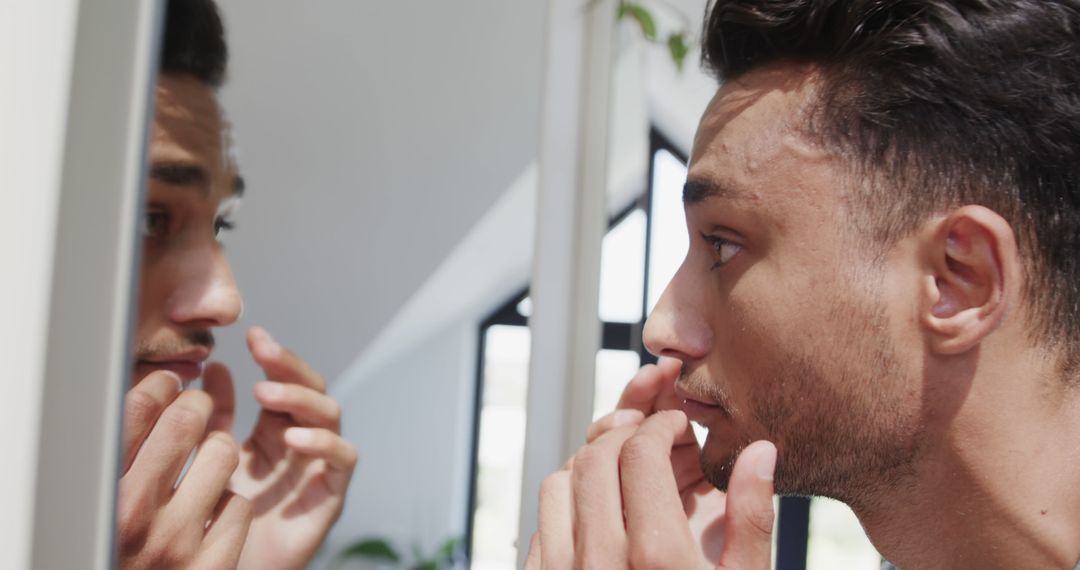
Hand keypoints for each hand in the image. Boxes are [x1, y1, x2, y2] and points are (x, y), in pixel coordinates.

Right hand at [118, 370, 251, 568]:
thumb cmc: (109, 545)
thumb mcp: (98, 495)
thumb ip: (120, 450)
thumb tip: (149, 389)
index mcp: (102, 490)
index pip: (137, 410)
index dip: (162, 385)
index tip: (171, 383)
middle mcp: (135, 514)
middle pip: (186, 422)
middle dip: (197, 405)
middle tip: (197, 408)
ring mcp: (178, 541)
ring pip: (223, 455)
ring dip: (219, 451)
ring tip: (207, 460)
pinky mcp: (212, 564)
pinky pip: (239, 506)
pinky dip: (230, 503)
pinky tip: (214, 509)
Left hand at [204, 327, 357, 569]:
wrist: (231, 566)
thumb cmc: (223, 518)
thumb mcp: (214, 456)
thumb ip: (217, 414)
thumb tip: (215, 366)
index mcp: (275, 427)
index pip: (285, 380)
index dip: (274, 356)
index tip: (253, 335)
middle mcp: (303, 439)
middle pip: (312, 388)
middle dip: (289, 366)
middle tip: (263, 352)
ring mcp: (320, 463)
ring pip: (330, 413)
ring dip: (300, 399)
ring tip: (265, 395)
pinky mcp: (333, 492)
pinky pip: (343, 456)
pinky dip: (323, 442)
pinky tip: (294, 438)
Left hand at [525, 410, 776, 568]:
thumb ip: (752, 517)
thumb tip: (758, 451)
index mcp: (659, 559)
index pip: (640, 454)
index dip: (661, 426)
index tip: (677, 427)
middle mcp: (602, 564)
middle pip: (597, 459)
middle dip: (628, 436)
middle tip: (658, 441)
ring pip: (560, 484)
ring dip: (594, 467)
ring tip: (632, 475)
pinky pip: (542, 526)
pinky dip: (568, 505)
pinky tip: (605, 515)